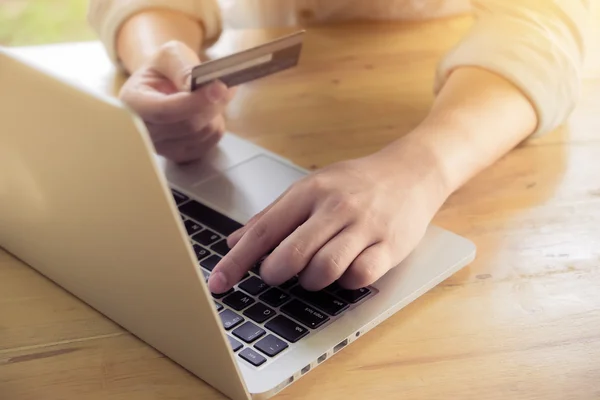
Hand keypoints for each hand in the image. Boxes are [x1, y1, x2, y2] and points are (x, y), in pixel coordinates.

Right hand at [119, 41, 234, 162]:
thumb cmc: (164, 69)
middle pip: (188, 125)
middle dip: (212, 104)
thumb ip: (183, 67)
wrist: (161, 86)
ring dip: (215, 113)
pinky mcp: (180, 155)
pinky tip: (207, 112)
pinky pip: (209, 142)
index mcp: (132, 103)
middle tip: (227, 86)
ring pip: (202, 134)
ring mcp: (161, 148)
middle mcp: (143, 132)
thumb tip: (197, 86)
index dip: (195, 101)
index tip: (219, 87)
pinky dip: (215, 124)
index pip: (165, 111)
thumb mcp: (170, 55)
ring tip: (211, 96)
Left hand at [208, 143, 448, 292]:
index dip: (236, 262)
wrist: (412, 171)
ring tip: (314, 270)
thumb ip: (272, 216)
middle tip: (276, 272)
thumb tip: (236, 241)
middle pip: (289, 256)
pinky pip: (358, 278)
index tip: (218, 283)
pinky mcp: (390, 246)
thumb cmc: (356, 182)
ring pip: (322, 271)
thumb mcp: (311, 187)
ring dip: (310, 281)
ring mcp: (364, 227)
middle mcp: (335, 207)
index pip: (263, 232)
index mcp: (309, 192)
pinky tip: (346, 269)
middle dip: (274, 274)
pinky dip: (345, 282)